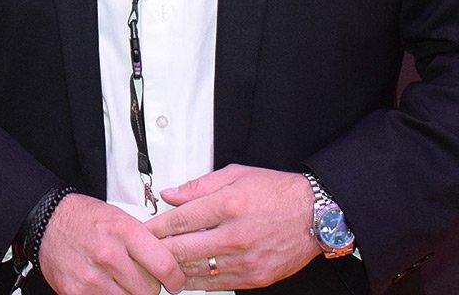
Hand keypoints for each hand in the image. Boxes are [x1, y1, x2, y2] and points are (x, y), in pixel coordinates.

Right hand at [36, 193, 185, 294]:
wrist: (47, 223)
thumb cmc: (85, 220)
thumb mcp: (121, 219)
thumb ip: (146, 243)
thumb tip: (171, 265)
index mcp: (124, 232)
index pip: (164, 265)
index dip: (176, 278)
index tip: (176, 282)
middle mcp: (108, 255)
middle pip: (150, 289)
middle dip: (151, 287)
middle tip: (143, 279)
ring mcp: (92, 277)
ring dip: (131, 294)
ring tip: (123, 281)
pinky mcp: (77, 293)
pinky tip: (108, 286)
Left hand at [143, 165, 319, 289]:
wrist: (315, 215)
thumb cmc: (277, 193)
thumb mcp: (236, 175)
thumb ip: (199, 187)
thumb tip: (170, 195)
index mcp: (229, 205)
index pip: (179, 220)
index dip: (155, 228)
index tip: (142, 231)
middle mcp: (236, 234)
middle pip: (182, 249)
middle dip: (158, 250)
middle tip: (144, 250)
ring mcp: (245, 259)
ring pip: (195, 270)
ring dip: (174, 268)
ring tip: (160, 264)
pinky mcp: (254, 277)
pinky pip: (216, 284)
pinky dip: (196, 281)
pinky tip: (185, 275)